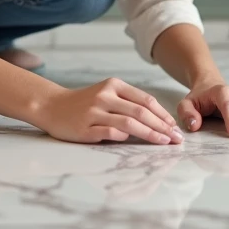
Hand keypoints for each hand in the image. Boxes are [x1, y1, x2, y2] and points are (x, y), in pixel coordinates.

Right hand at [35, 78, 185, 144]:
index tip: (175, 127)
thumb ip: (128, 103)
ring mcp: (94, 112)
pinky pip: (110, 133)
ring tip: (163, 142)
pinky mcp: (85, 128)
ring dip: (150, 134)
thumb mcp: (107, 94)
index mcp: (114, 85)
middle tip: (176, 138)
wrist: (51, 106)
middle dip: (162, 127)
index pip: (146, 100)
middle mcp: (105, 96)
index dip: (163, 114)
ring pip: (129, 123)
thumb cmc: (84, 103)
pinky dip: (124, 137)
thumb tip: (158, 121)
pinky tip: (133, 142)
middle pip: (141, 112)